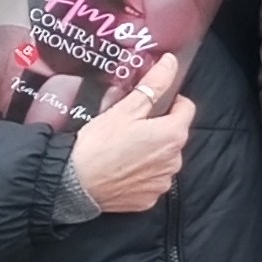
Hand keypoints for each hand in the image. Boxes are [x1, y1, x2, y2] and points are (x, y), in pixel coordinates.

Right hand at [69, 54, 192, 213]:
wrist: (74, 183)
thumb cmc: (99, 143)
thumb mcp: (126, 108)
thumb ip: (153, 84)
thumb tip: (171, 62)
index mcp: (173, 135)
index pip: (186, 108)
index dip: (171, 100)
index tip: (153, 100)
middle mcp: (175, 160)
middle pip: (174, 134)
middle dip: (157, 126)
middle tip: (131, 123)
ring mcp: (162, 182)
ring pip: (163, 158)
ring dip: (150, 150)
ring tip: (123, 146)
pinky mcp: (149, 199)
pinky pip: (151, 179)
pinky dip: (140, 172)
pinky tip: (121, 166)